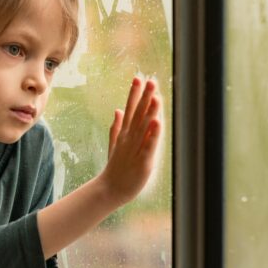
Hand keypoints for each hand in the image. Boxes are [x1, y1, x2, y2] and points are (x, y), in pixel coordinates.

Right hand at [100, 77, 162, 204]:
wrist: (110, 189)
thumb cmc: (115, 167)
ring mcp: (135, 148)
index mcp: (124, 133)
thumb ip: (117, 126)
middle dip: (144, 97)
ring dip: (150, 112)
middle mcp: (129, 138)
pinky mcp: (143, 161)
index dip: (134, 93)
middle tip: (151, 81)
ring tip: (156, 97)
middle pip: (138, 114)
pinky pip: (149, 146)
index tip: (138, 78)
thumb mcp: (115, 143)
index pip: (130, 109)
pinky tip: (157, 123)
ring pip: (144, 127)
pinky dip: (153, 135)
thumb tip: (118, 109)